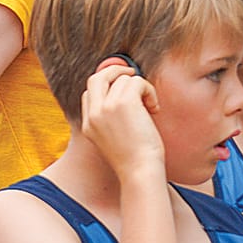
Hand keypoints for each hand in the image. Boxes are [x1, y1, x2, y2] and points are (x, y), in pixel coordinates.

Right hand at [80, 59, 164, 180]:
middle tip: (132, 75)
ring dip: (141, 88)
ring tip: (150, 107)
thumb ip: (110, 119)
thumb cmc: (135, 160)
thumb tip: (126, 94)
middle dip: (115, 71)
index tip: (124, 89)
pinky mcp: (123, 102)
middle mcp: (93, 114)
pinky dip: (149, 90)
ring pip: (123, 79)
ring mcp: (106, 107)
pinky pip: (136, 81)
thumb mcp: (112, 140)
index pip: (89, 92)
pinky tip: (154, 108)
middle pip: (97, 77)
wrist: (140, 172)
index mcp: (88, 125)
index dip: (107, 86)